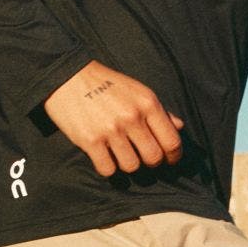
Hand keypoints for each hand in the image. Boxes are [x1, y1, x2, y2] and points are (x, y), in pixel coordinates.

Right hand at [44, 60, 184, 176]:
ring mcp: (111, 130)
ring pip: (131, 166)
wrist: (68, 76)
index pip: (172, 141)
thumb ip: (159, 110)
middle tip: (143, 157)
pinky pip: (107, 169)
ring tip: (120, 154)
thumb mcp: (137, 91)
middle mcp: (132, 117)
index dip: (174, 156)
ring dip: (127, 164)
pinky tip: (104, 156)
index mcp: (147, 103)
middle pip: (153, 158)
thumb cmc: (106, 84)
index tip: (169, 159)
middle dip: (151, 163)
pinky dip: (107, 167)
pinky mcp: (90, 140)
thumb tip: (179, 126)